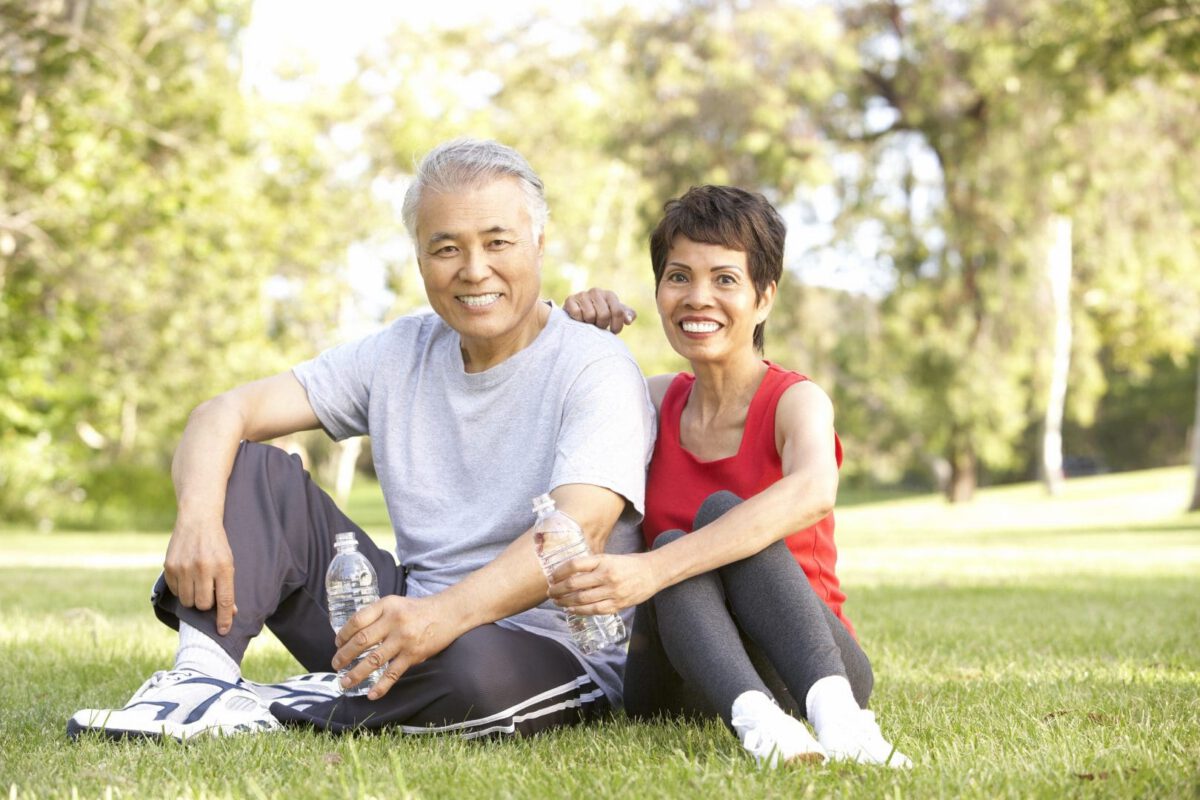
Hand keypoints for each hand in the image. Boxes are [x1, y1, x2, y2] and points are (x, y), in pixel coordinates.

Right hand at [163, 516, 237, 635]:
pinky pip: (176, 591)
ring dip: (193, 599)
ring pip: (188, 601)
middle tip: (208, 593)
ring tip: (197, 585)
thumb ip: (228, 586)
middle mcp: (203, 568)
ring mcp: (184, 567)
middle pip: (203, 605)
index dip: (224, 619)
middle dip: (206, 605)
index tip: (223, 631)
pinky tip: (187, 577)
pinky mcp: (170, 566)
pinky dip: (182, 590)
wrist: (198, 520)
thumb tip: (230, 613)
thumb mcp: (229, 562)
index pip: (224, 600)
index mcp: (222, 567)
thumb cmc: (217, 544)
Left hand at [332, 595, 452, 699]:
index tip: (337, 643)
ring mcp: (403, 639)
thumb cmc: (418, 609)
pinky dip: (381, 686)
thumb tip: (353, 634)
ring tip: (344, 682)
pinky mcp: (413, 654)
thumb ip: (377, 615)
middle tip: (335, 665)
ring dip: (356, 673)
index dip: (343, 634)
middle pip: (361, 641)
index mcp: (386, 606)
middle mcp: (393, 621)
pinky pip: (393, 673)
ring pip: (373, 660)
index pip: (357, 620)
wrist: (448, 613)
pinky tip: (371, 694)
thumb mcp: (395, 604)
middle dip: (344, 655)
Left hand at [546, 553, 658, 614]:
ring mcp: (612, 591)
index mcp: (604, 560)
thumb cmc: (629, 564)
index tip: (552, 576)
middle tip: (550, 591)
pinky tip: (571, 610)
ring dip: (565, 602)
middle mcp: (607, 575)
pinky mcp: (618, 604)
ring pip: (581, 599)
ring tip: (557, 601)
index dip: (559, 571)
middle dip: (558, 589)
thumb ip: (591, 565)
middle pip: (574, 584)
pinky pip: (594, 610)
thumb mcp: (609, 558)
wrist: (653, 572)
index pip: (575, 565)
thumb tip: (568, 573)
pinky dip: (580, 611)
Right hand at [563, 288, 636, 333]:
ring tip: (589, 323)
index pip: (618, 312)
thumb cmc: (599, 315)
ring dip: (589, 324)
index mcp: (610, 295)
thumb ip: (625, 315)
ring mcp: (583, 294)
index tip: (613, 331)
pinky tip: (579, 320)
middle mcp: (596, 291)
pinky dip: (578, 321)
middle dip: (602, 325)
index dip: (617, 325)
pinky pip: (577, 314)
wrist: (577, 313)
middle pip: (604, 315)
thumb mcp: (614, 315)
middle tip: (598, 326)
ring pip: (590, 315)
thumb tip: (629, 320)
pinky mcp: (570, 300)